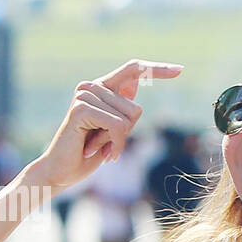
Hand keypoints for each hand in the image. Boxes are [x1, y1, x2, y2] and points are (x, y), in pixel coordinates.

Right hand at [27, 59, 182, 191]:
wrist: (61, 172)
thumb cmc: (87, 153)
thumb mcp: (112, 129)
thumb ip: (121, 107)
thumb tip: (135, 83)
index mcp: (100, 88)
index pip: (133, 70)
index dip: (157, 69)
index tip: (180, 70)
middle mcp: (91, 87)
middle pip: (135, 107)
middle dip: (127, 133)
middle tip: (106, 145)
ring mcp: (84, 95)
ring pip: (128, 117)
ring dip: (118, 141)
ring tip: (98, 147)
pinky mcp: (81, 108)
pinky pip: (118, 126)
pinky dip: (115, 144)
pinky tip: (100, 152)